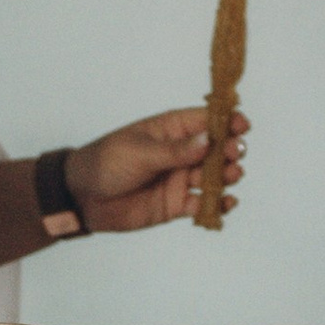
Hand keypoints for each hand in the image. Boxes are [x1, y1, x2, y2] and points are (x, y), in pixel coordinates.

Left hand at [62, 106, 231, 231]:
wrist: (82, 197)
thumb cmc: (105, 163)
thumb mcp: (140, 152)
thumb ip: (176, 151)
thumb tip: (209, 140)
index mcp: (171, 130)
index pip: (206, 120)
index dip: (227, 121)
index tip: (242, 126)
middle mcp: (181, 153)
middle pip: (217, 149)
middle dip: (231, 150)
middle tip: (235, 154)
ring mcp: (180, 178)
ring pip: (215, 176)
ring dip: (228, 175)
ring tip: (231, 176)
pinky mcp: (176, 204)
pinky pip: (204, 204)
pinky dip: (218, 204)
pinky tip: (226, 203)